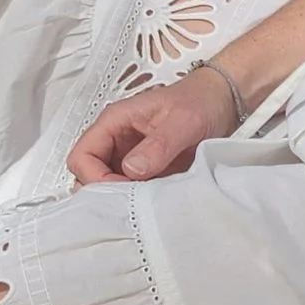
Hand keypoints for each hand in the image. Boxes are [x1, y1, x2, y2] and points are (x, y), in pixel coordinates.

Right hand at [66, 71, 238, 185]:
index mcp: (114, 122)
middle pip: (89, 174)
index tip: (122, 190)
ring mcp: (128, 156)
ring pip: (108, 185)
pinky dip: (139, 200)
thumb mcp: (182, 121)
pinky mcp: (144, 169)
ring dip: (123, 198)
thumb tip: (132, 169)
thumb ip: (158, 144)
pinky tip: (157, 201)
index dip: (95, 178)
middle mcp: (116, 140)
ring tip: (149, 203)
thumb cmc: (200, 101)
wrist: (222, 101)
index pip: (82, 156)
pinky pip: (130, 189)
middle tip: (135, 202)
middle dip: (106, 192)